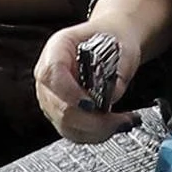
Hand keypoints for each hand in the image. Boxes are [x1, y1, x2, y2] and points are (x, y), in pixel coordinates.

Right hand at [36, 0, 171, 143]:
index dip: (70, 94)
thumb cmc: (113, 37)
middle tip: (120, 120)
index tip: (93, 105)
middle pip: (58, 107)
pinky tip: (114, 126)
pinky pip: (73, 131)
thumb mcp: (122, 45)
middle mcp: (48, 74)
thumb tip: (111, 97)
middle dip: (92, 121)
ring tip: (123, 122)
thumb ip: (117, 71)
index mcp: (58, 47)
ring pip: (65, 126)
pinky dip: (96, 134)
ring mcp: (51, 96)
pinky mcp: (60, 113)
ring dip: (97, 131)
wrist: (111, 38)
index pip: (52, 74)